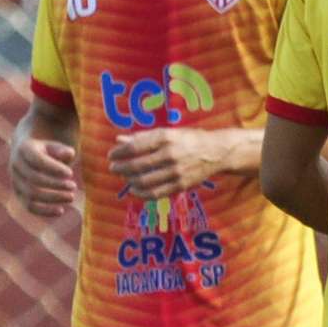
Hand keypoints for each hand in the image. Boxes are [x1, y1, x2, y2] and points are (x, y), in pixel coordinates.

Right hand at [10, 132, 77, 216]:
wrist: (31, 155)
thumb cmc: (50, 150)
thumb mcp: (57, 146)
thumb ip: (63, 150)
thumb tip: (69, 154)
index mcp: (24, 149)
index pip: (37, 160)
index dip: (53, 168)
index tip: (70, 174)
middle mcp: (16, 165)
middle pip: (34, 179)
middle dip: (55, 184)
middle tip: (73, 186)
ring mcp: (16, 181)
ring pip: (31, 195)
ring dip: (53, 198)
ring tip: (71, 197)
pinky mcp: (20, 195)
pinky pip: (30, 207)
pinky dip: (45, 211)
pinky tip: (61, 211)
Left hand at [107, 128, 224, 201]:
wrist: (215, 152)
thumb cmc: (187, 139)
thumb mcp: (166, 133)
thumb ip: (142, 137)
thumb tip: (119, 140)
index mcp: (165, 137)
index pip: (134, 148)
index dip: (119, 153)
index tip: (111, 155)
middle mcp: (170, 154)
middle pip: (137, 166)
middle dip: (120, 168)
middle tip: (113, 168)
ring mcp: (176, 172)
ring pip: (144, 181)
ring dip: (129, 181)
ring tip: (125, 177)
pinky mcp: (181, 185)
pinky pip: (155, 193)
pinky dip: (141, 193)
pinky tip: (134, 190)